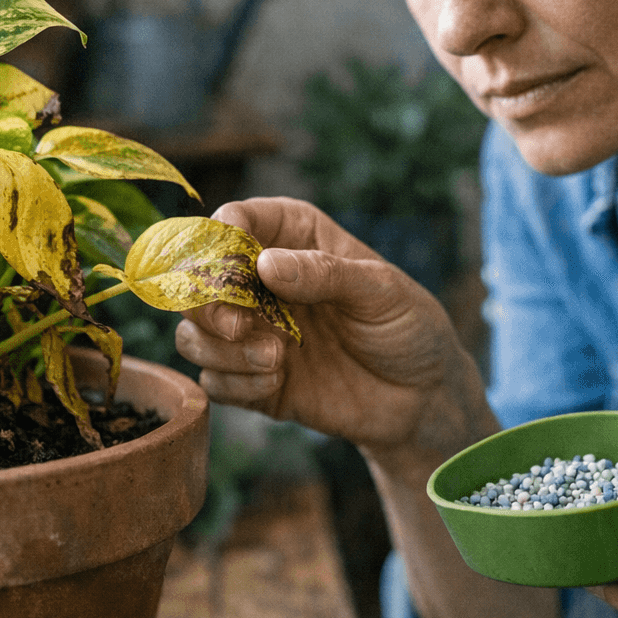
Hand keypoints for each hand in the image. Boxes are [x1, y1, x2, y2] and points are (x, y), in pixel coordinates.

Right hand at [175, 197, 489, 457]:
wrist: (423, 397)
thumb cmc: (408, 326)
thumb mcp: (380, 290)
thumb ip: (325, 274)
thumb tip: (265, 264)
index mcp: (292, 236)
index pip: (234, 220)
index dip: (220, 239)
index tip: (233, 267)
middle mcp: (260, 280)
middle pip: (197, 279)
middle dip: (208, 304)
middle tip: (239, 328)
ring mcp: (253, 331)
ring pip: (194, 332)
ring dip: (220, 349)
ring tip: (275, 360)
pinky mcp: (252, 379)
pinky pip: (214, 381)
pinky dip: (235, 384)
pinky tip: (276, 384)